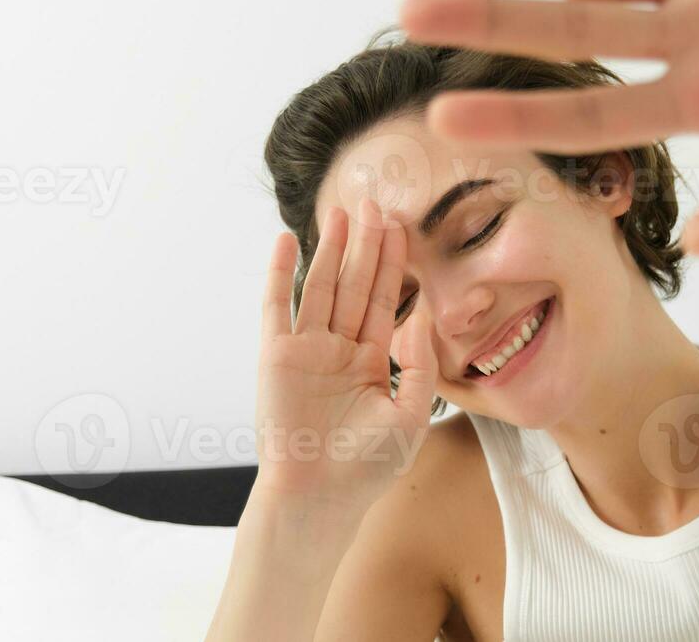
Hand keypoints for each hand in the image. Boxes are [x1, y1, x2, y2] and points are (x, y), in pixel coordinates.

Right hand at [251, 200, 437, 511]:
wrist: (320, 497)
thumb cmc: (366, 469)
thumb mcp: (410, 416)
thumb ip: (418, 364)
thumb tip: (422, 314)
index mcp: (371, 361)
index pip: (385, 301)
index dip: (394, 264)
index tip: (402, 226)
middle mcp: (338, 349)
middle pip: (356, 284)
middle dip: (366, 244)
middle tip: (375, 201)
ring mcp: (306, 350)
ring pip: (322, 287)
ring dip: (330, 248)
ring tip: (341, 210)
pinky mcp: (276, 356)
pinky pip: (277, 306)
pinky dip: (279, 273)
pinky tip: (286, 240)